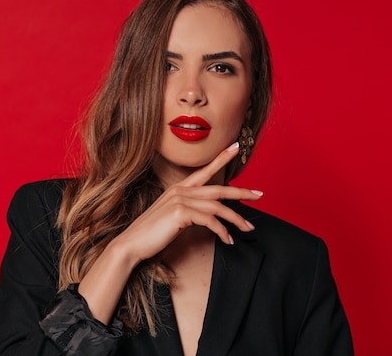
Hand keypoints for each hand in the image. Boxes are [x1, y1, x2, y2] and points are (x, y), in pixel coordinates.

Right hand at [114, 142, 261, 263]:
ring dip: (236, 219)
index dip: (221, 158)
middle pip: (218, 189)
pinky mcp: (181, 213)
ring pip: (218, 207)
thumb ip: (189, 211)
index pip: (204, 170)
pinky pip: (210, 221)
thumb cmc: (152, 234)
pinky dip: (222, 231)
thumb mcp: (173, 218)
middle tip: (259, 195)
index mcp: (178, 189)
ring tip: (248, 228)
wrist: (132, 244)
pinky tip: (228, 240)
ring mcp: (180, 200)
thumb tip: (209, 215)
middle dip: (241, 191)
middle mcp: (180, 191)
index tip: (236, 147)